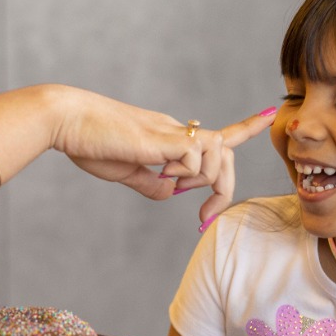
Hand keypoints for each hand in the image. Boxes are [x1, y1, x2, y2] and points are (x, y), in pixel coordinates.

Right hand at [53, 89, 274, 219]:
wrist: (66, 120)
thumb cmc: (88, 143)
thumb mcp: (124, 172)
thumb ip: (151, 183)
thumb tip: (172, 192)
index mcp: (168, 138)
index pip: (216, 134)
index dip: (245, 127)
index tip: (268, 116)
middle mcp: (176, 131)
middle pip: (226, 150)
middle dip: (226, 188)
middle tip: (202, 219)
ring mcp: (171, 133)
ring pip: (218, 154)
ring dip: (203, 181)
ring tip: (168, 182)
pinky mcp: (162, 138)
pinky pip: (197, 157)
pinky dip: (186, 173)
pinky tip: (160, 171)